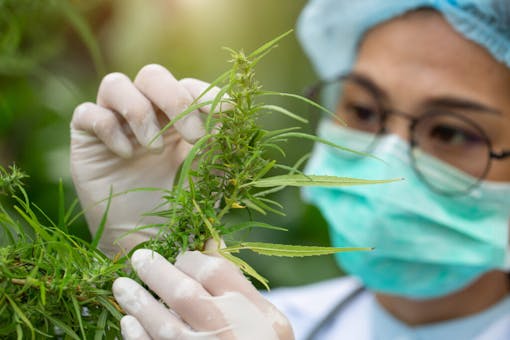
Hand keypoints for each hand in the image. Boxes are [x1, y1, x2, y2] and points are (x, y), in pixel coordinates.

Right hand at [71, 64, 217, 256]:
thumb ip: (219, 143)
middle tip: (193, 136)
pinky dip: (108, 129)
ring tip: (154, 150)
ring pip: (115, 83)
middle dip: (176, 100)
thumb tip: (228, 110)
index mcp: (178, 118)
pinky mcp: (86, 139)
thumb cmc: (183, 208)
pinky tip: (125, 156)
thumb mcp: (209, 174)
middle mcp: (146, 113)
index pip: (188, 86)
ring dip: (139, 112)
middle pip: (152, 75)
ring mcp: (114, 123)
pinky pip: (88, 113)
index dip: (206, 94)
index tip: (224, 114)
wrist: (150, 242)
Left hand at [112, 241, 293, 339]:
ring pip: (164, 326)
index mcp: (253, 313)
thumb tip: (210, 245)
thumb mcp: (267, 319)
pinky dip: (138, 337)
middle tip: (139, 259)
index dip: (190, 259)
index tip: (178, 257)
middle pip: (184, 294)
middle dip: (156, 272)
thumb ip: (240, 287)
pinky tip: (128, 323)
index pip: (214, 272)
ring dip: (139, 303)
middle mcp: (230, 333)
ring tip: (122, 287)